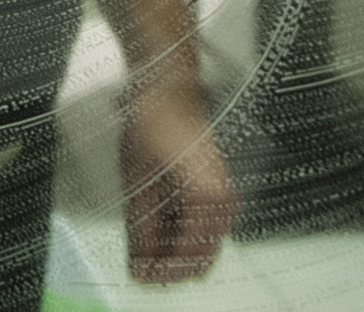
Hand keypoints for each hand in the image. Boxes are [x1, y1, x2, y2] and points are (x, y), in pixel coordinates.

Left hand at [118, 80, 237, 283]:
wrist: (168, 89)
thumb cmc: (152, 124)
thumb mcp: (137, 180)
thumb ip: (142, 230)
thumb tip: (140, 268)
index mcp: (209, 198)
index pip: (189, 258)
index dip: (160, 272)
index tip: (138, 275)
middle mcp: (225, 201)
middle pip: (201, 259)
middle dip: (170, 265)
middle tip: (141, 260)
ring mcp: (225, 196)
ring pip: (204, 246)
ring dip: (175, 249)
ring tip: (147, 234)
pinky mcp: (219, 191)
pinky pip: (205, 229)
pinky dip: (182, 234)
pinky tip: (159, 218)